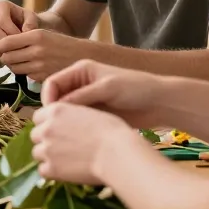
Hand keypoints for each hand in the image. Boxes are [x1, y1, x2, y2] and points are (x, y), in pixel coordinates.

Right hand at [0, 0, 38, 65]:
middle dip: (6, 42)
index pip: (1, 19)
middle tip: (17, 49)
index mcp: (0, 6)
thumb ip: (31, 23)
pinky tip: (4, 62)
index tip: (21, 37)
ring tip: (11, 56)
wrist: (25, 32)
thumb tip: (25, 31)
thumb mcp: (32, 19)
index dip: (11, 30)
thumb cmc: (29, 23)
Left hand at [0, 29, 82, 81]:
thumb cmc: (59, 43)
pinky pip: (26, 76)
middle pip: (7, 57)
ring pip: (14, 68)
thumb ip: (23, 38)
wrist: (82, 55)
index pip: (5, 42)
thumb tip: (1, 46)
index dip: (2, 45)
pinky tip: (35, 67)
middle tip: (12, 55)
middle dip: (7, 57)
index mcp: (35, 36)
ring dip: (15, 66)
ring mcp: (40, 66)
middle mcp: (37, 50)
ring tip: (23, 61)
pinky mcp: (43, 77)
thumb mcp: (42, 33)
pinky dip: (27, 73)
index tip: (5, 46)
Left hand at [31, 102, 136, 182]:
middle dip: (46, 140)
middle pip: (35, 135)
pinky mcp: (51, 168)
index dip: (48, 124)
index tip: (58, 131)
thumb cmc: (111, 132)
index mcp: (55, 111)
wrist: (117, 153)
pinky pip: (43, 171)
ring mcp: (47, 149)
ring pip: (37, 153)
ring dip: (48, 156)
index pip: (38, 117)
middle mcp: (46, 128)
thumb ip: (70, 117)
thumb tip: (67, 125)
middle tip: (63, 147)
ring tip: (66, 160)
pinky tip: (66, 171)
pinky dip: (52, 172)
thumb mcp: (88, 113)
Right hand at [41, 59, 164, 128]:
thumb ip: (82, 95)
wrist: (160, 102)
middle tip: (54, 127)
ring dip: (63, 121)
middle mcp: (80, 84)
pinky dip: (74, 128)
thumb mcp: (107, 88)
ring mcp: (87, 100)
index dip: (48, 98)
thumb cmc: (135, 88)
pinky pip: (77, 121)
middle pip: (57, 97)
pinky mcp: (94, 114)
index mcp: (80, 71)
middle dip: (53, 111)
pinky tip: (76, 137)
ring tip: (65, 134)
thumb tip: (57, 107)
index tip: (50, 115)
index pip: (53, 83)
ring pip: (66, 111)